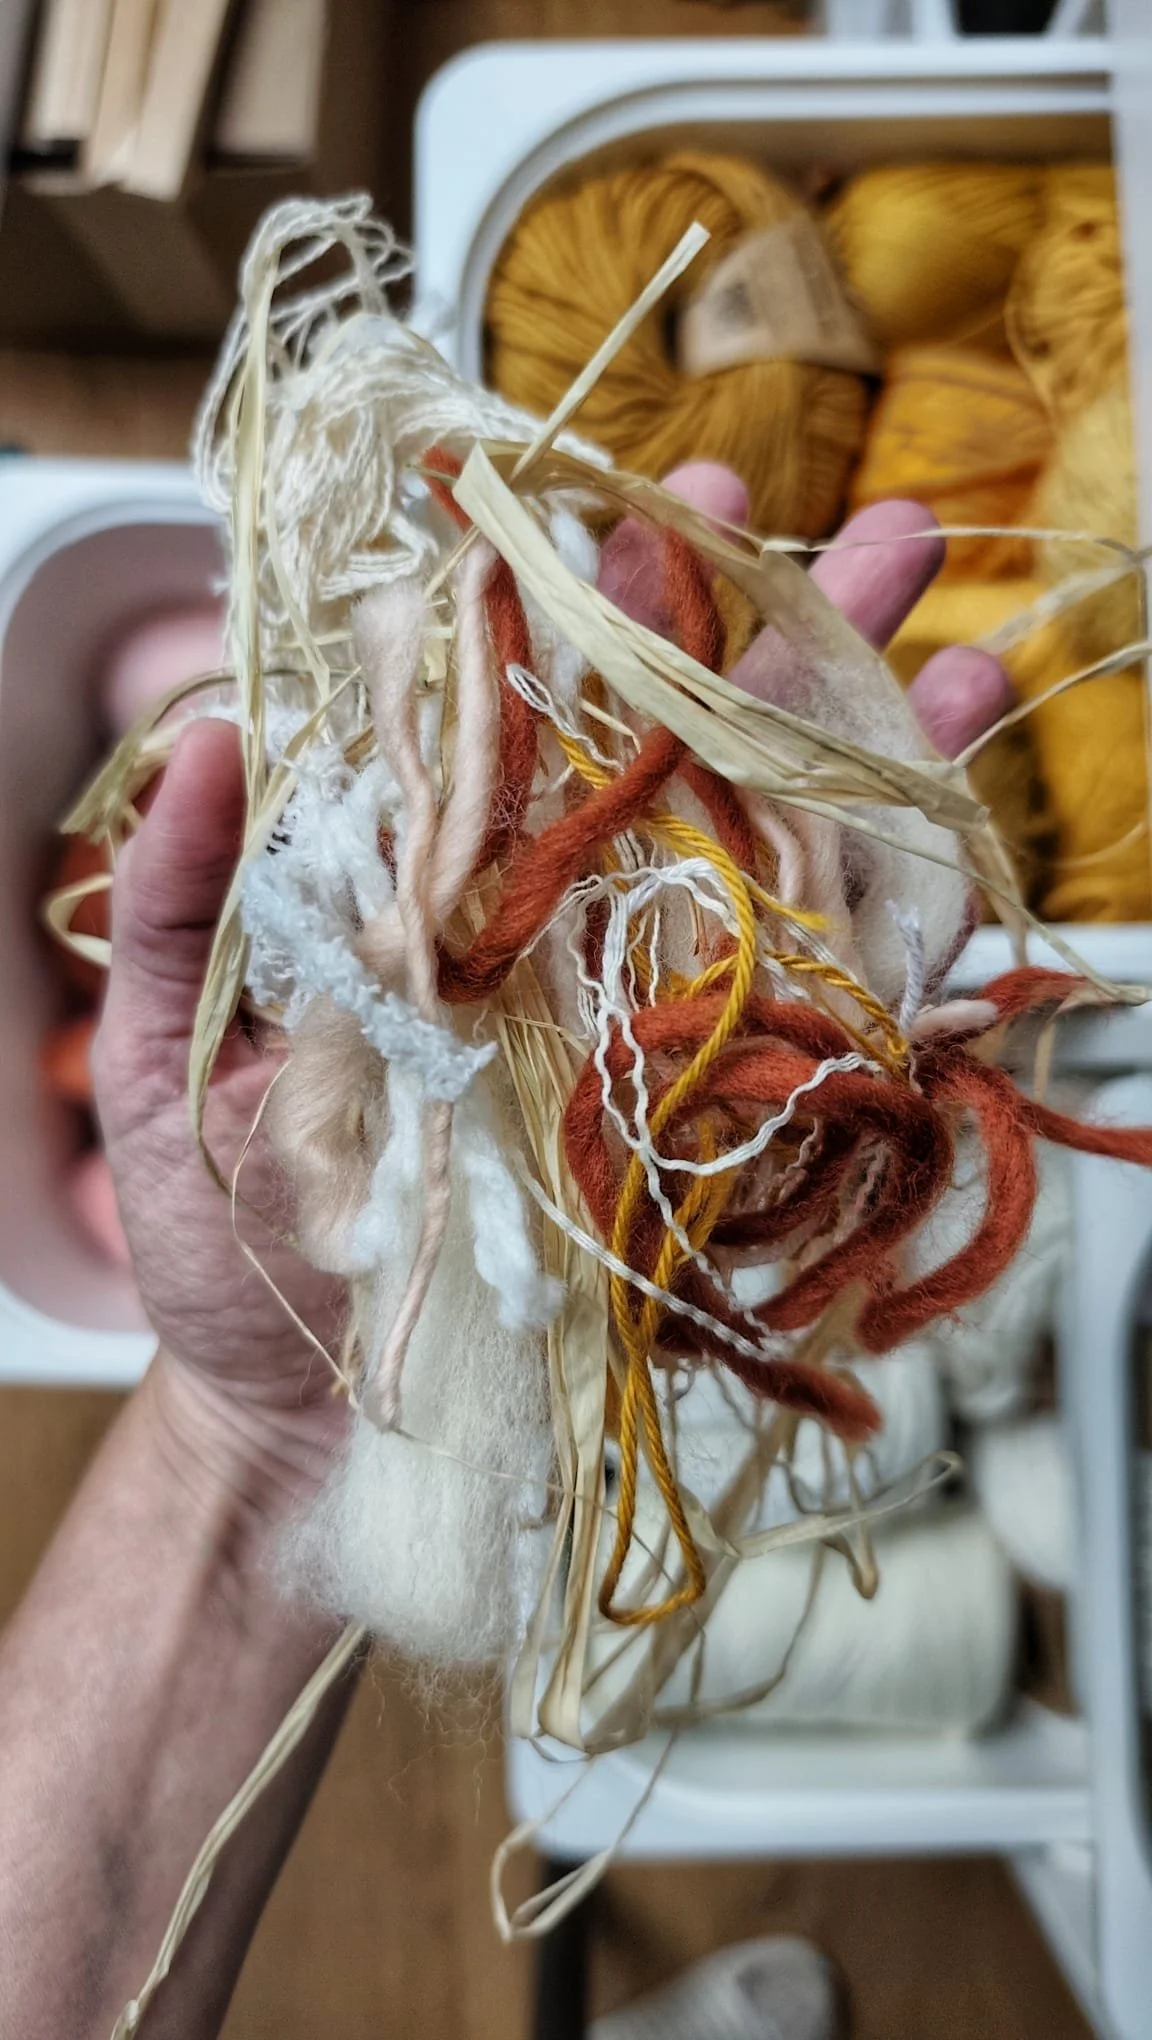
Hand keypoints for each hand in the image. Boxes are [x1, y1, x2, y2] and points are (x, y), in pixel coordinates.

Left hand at [92, 470, 1005, 1505]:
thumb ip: (195, 905)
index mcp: (441, 897)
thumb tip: (211, 735)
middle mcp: (563, 936)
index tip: (645, 505)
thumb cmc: (239, 1254)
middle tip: (867, 522)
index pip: (531, 720)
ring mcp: (648, 1017)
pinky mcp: (717, 1115)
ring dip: (866, 725)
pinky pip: (826, 998)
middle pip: (679, 757)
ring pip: (773, 848)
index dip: (590, 610)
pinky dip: (907, 898)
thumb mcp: (174, 1072)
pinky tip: (964, 793)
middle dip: (771, 634)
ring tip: (940, 607)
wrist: (322, 1425)